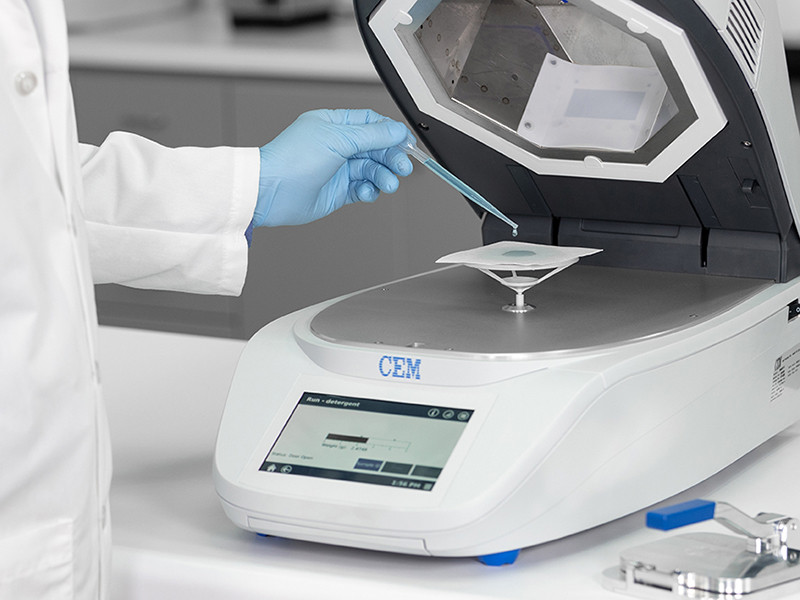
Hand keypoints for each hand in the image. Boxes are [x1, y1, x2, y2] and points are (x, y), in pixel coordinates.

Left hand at [253, 109, 413, 226]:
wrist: (272, 192)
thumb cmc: (292, 160)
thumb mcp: (338, 139)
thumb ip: (372, 135)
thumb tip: (397, 131)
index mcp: (334, 125)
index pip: (371, 124)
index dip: (390, 133)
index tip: (406, 143)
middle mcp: (337, 145)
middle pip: (376, 148)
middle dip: (391, 158)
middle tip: (402, 168)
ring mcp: (338, 169)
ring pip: (372, 170)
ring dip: (383, 176)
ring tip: (387, 184)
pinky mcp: (338, 191)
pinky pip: (363, 189)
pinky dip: (369, 191)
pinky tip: (367, 192)